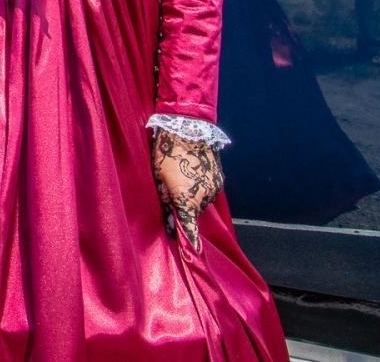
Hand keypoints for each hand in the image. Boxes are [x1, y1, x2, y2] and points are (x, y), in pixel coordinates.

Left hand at [152, 129, 223, 252]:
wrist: (188, 127)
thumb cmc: (166, 153)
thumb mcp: (159, 179)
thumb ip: (166, 202)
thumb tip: (170, 222)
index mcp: (187, 200)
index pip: (190, 229)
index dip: (190, 241)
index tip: (193, 253)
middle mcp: (204, 198)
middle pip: (193, 213)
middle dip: (183, 208)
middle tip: (170, 192)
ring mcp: (215, 188)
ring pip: (202, 201)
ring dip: (192, 196)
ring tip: (180, 176)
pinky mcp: (220, 179)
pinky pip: (209, 190)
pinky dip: (200, 187)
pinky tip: (190, 173)